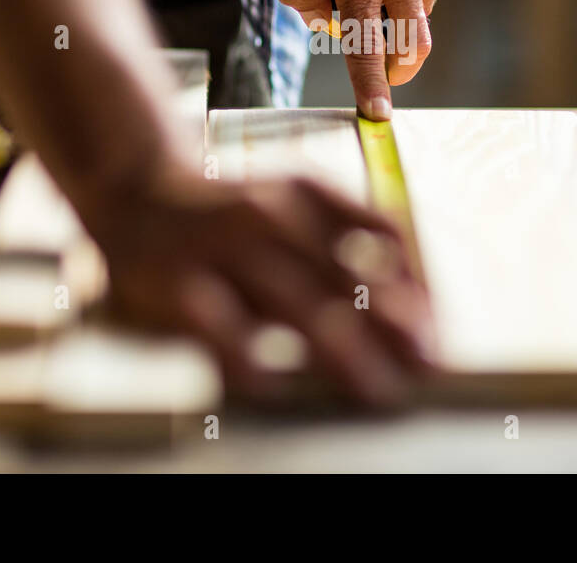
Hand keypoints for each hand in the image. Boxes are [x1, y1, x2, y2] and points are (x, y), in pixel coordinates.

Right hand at [84, 167, 434, 406]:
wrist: (136, 186)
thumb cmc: (231, 207)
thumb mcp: (296, 195)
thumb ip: (351, 226)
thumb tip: (415, 279)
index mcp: (306, 193)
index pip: (380, 236)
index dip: (417, 285)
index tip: (439, 326)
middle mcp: (270, 217)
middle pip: (348, 279)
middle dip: (395, 328)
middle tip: (431, 365)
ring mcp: (225, 253)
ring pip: (300, 310)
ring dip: (349, 356)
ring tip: (382, 390)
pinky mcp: (181, 290)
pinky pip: (226, 338)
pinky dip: (258, 365)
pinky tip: (283, 386)